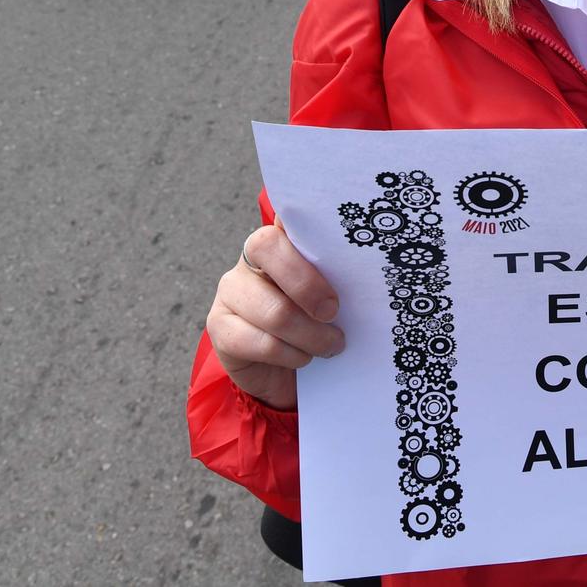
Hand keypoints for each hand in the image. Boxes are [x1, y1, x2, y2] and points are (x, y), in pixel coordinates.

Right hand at [206, 220, 344, 410]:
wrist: (285, 376)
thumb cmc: (318, 324)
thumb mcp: (332, 295)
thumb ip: (338, 275)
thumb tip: (366, 270)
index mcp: (283, 239)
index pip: (287, 212)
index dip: (299, 211)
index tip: (326, 223)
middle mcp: (250, 257)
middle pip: (270, 249)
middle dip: (309, 285)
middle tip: (334, 312)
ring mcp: (231, 291)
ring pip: (274, 309)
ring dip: (311, 335)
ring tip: (331, 345)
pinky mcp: (220, 327)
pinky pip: (262, 342)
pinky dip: (292, 355)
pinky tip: (303, 358)